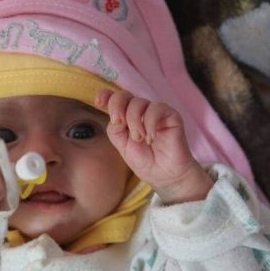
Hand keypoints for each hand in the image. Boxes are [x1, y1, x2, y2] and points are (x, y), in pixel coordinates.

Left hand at [96, 89, 212, 203]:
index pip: (114, 98)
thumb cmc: (146, 162)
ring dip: (135, 121)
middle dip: (117, 106)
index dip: (105, 95)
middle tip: (119, 123)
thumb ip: (116, 131)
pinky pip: (156, 109)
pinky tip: (151, 138)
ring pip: (139, 102)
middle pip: (125, 95)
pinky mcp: (171, 115)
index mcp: (126, 117)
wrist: (166, 176)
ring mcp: (155, 112)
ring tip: (140, 139)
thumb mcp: (123, 147)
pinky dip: (150, 123)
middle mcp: (141, 111)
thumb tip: (116, 118)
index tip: (98, 103)